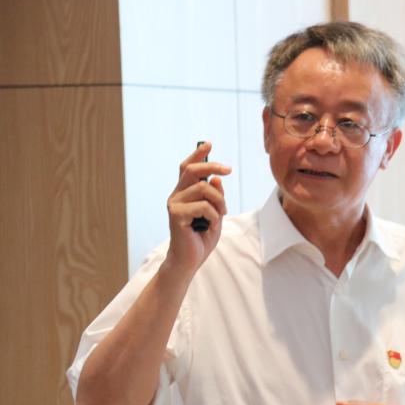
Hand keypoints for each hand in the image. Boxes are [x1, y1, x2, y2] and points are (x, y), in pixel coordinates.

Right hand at [164, 142, 231, 274]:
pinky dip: (214, 215)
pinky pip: (203, 206)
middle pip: (192, 170)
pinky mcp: (176, 215)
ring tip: (221, 214)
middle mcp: (176, 196)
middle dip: (212, 166)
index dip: (197, 154)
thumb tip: (217, 179)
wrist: (189, 260)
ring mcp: (174, 204)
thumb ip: (216, 198)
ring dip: (219, 201)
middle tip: (229, 170)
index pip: (187, 168)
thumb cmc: (201, 238)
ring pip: (203, 188)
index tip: (209, 143)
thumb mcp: (215, 214)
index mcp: (184, 193)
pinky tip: (210, 225)